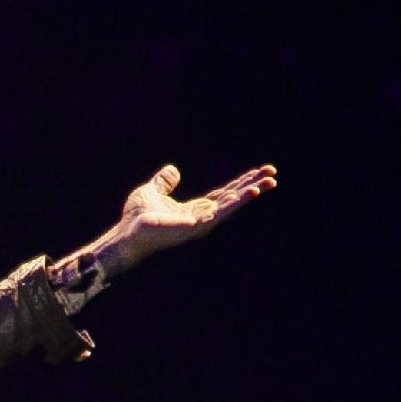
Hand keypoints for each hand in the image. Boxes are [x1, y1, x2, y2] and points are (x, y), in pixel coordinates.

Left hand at [96, 163, 277, 275]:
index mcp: (195, 209)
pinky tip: (248, 193)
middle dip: (253, 186)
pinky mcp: (195, 225)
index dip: (241, 183)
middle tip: (273, 174)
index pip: (224, 194)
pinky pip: (219, 212)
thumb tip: (173, 170)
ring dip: (250, 193)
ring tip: (268, 183)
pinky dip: (234, 203)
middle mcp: (201, 216)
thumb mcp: (152, 191)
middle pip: (233, 198)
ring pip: (231, 205)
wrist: (126, 231)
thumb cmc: (137, 217)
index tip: (259, 172)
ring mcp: (200, 222)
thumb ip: (164, 182)